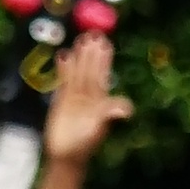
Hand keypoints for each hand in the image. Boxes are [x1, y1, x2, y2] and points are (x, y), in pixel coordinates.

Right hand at [42, 31, 130, 166]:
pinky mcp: (62, 100)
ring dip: (80, 57)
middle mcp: (89, 95)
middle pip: (90, 69)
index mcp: (100, 100)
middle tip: (94, 34)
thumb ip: (110, 115)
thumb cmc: (85, 143)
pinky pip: (64, 80)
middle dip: (92, 53)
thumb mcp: (99, 128)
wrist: (66, 154)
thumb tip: (127, 110)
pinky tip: (64, 56)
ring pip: (78, 72)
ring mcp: (75, 97)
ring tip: (81, 39)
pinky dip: (64, 69)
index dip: (104, 60)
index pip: (102, 74)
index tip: (106, 44)